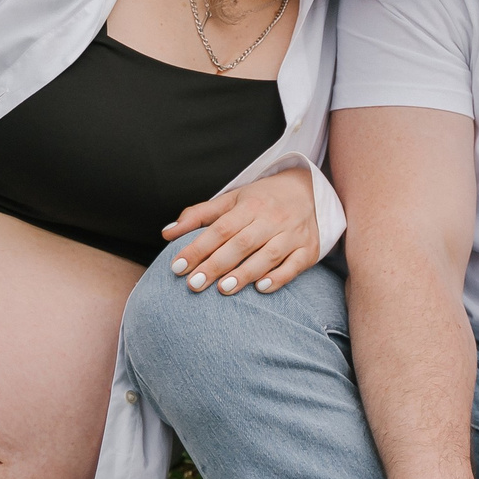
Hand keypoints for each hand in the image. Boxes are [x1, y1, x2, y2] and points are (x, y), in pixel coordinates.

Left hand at [163, 166, 318, 295]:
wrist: (311, 189)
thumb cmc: (263, 199)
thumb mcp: (232, 199)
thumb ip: (199, 215)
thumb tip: (167, 233)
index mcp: (250, 205)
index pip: (220, 228)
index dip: (197, 247)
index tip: (177, 266)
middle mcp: (272, 218)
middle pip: (241, 243)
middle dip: (216, 264)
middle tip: (194, 284)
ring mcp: (292, 234)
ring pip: (268, 255)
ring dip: (245, 273)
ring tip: (223, 289)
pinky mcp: (308, 249)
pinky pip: (295, 265)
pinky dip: (279, 277)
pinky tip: (261, 288)